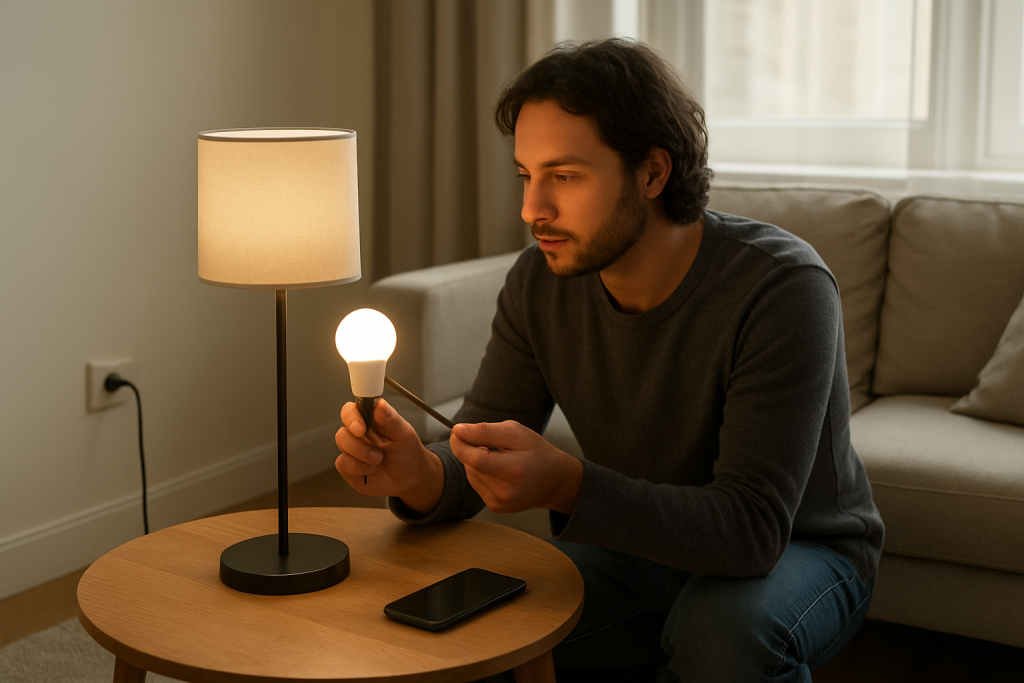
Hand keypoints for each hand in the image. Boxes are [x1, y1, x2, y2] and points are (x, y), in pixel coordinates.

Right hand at [335, 399, 442, 513]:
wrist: (410, 479)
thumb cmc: (407, 453)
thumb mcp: (404, 434)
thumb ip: (391, 418)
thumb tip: (380, 403)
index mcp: (370, 420)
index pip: (351, 410)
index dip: (352, 416)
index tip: (362, 427)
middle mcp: (358, 434)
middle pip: (343, 428)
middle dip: (357, 438)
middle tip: (376, 445)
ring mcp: (352, 450)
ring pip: (342, 444)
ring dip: (362, 453)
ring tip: (379, 458)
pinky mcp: (349, 467)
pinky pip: (342, 463)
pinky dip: (359, 467)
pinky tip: (372, 469)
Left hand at [450, 421, 582, 514]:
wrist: (554, 481)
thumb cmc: (537, 452)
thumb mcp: (516, 433)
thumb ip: (485, 430)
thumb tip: (458, 430)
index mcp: (515, 470)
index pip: (476, 459)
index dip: (460, 444)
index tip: (456, 431)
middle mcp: (507, 491)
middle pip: (470, 466)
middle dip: (469, 449)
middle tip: (482, 440)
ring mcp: (500, 502)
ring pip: (470, 474)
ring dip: (475, 461)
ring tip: (496, 456)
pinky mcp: (496, 506)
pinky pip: (476, 484)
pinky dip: (480, 473)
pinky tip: (497, 469)